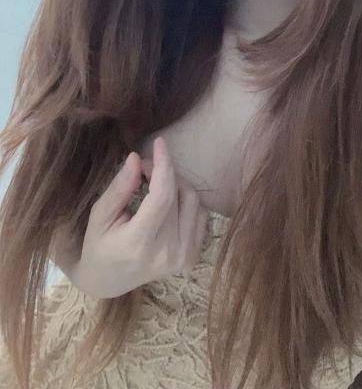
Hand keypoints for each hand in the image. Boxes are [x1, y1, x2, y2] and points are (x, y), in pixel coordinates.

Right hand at [50, 137, 208, 297]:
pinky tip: (168, 203)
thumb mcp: (100, 215)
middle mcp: (167, 252)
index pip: (162, 196)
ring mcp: (183, 257)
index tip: (159, 142)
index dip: (163, 164)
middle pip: (178, 194)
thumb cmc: (98, 245)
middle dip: (163, 171)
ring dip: (176, 183)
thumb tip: (137, 158)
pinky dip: (186, 201)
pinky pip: (201, 214)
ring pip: (193, 200)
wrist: (109, 280)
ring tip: (154, 185)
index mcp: (139, 243)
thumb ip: (120, 187)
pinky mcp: (192, 257)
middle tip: (143, 168)